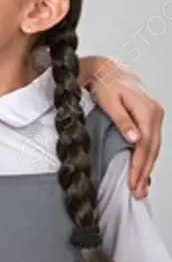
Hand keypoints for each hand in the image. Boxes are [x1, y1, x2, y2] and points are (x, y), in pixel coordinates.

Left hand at [87, 60, 162, 198]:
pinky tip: (143, 171)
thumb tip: (134, 139)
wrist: (108, 69)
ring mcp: (155, 116)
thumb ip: (122, 120)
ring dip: (147, 168)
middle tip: (137, 192)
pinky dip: (147, 157)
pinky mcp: (150, 118)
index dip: (139, 165)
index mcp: (147, 110)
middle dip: (144, 172)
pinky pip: (151, 142)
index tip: (133, 182)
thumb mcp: (109, 101)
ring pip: (154, 147)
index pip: (145, 144)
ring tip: (140, 188)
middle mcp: (155, 113)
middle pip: (152, 149)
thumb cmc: (105, 84)